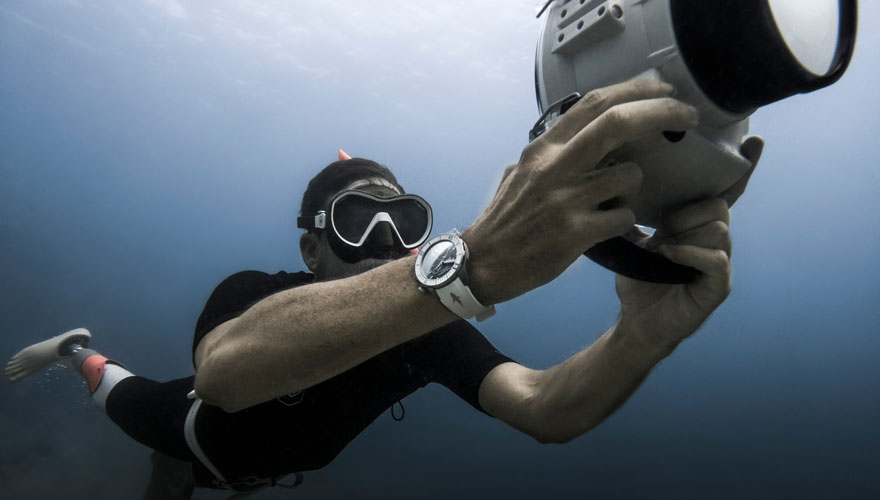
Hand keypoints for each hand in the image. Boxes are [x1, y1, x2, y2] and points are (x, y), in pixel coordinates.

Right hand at [463, 79, 699, 304]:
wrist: (483, 263)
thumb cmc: (508, 219)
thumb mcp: (524, 172)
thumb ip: (557, 152)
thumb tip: (592, 131)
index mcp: (543, 149)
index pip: (595, 103)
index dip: (636, 90)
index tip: (663, 90)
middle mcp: (554, 167)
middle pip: (617, 123)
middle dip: (661, 112)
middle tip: (688, 115)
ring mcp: (564, 200)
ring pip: (629, 175)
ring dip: (635, 185)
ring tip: (617, 199)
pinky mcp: (574, 234)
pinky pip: (623, 217)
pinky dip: (625, 220)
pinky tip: (608, 227)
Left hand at [615, 137, 763, 344]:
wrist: (637, 321)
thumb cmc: (639, 279)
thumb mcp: (632, 238)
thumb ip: (634, 212)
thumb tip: (617, 180)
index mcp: (698, 224)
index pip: (726, 190)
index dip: (742, 167)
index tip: (755, 141)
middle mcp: (715, 240)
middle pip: (719, 205)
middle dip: (687, 212)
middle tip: (660, 229)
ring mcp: (721, 263)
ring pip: (718, 229)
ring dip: (686, 234)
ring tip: (661, 247)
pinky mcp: (719, 286)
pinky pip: (715, 258)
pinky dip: (689, 253)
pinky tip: (668, 256)